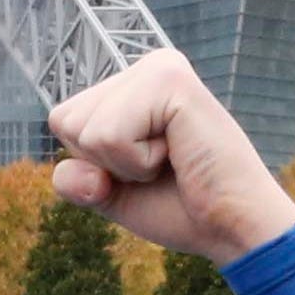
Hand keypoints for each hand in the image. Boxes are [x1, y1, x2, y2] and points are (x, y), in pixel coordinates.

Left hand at [49, 48, 294, 264]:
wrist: (231, 227)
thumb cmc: (179, 207)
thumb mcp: (109, 193)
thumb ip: (74, 177)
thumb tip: (68, 170)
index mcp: (132, 85)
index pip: (63, 121)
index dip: (93, 163)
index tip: (144, 168)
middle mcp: (146, 67)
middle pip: (65, 122)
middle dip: (105, 162)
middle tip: (161, 166)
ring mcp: (159, 67)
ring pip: (83, 130)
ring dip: (123, 164)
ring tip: (172, 158)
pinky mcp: (170, 80)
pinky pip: (107, 136)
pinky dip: (136, 163)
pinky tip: (178, 153)